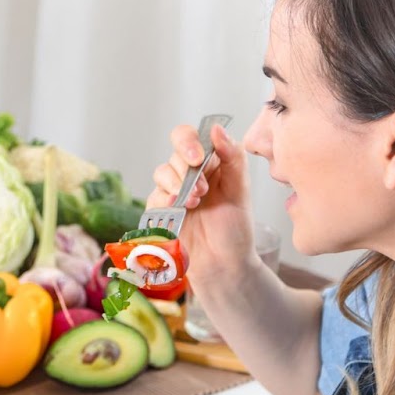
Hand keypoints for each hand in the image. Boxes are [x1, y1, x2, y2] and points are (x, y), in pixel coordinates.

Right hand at [147, 122, 255, 286]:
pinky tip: (177, 206)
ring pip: (162, 171)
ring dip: (177, 183)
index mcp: (211, 162)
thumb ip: (232, 157)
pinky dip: (164, 197)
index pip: (192, 136)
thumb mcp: (240, 190)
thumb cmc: (235, 229)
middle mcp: (190, 173)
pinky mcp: (161, 209)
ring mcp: (174, 190)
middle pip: (175, 151)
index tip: (198, 158)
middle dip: (186, 168)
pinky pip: (154, 195)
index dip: (190, 141)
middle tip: (201, 189)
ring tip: (193, 202)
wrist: (223, 265)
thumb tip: (217, 129)